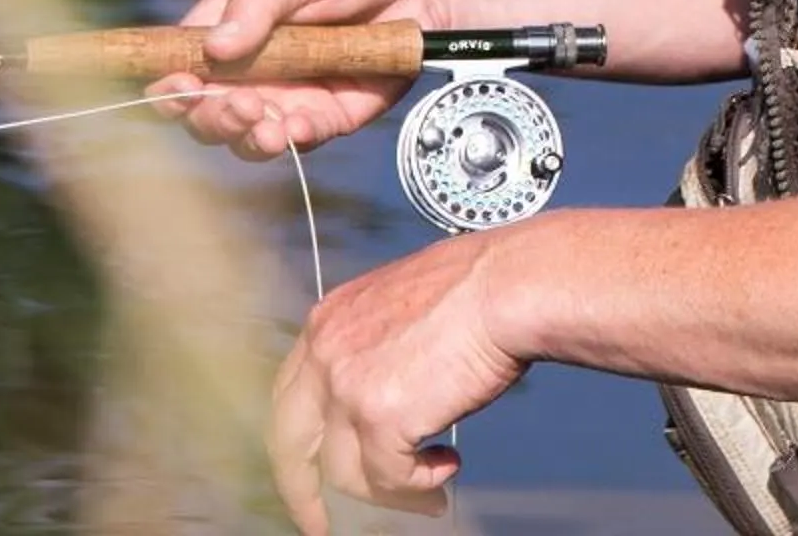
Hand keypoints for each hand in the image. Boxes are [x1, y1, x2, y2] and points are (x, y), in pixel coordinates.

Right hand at [160, 0, 455, 160]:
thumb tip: (214, 48)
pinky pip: (298, 139)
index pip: (183, 58)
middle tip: (232, 105)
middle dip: (208, 114)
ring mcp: (289, 92)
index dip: (169, 79)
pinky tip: (297, 129)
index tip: (174, 88)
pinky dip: (292, 140)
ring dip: (244, 135)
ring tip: (262, 122)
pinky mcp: (328, 115)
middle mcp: (253, 63)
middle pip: (205, 107)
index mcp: (233, 19)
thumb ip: (257, 3)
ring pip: (245, 134)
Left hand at [267, 229, 529, 533]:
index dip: (300, 443)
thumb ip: (374, 348)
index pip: (289, 398)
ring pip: (343, 472)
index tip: (310, 471)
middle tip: (321, 523)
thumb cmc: (477, 287)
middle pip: (290, 444)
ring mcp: (346, 386)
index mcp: (327, 321)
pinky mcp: (380, 417)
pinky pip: (389, 477)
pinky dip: (419, 484)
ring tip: (428, 490)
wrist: (507, 286)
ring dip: (388, 491)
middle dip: (304, 492)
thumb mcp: (400, 306)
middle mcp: (324, 352)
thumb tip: (384, 392)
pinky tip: (446, 467)